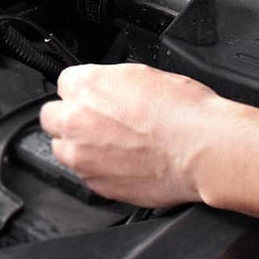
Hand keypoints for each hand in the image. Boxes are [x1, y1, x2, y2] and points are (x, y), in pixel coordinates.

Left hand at [39, 63, 223, 207]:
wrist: (205, 150)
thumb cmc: (184, 112)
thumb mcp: (141, 75)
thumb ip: (108, 83)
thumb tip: (102, 90)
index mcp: (84, 86)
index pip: (64, 85)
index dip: (83, 93)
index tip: (95, 100)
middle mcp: (74, 119)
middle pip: (53, 117)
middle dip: (71, 119)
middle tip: (98, 123)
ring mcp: (81, 155)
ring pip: (63, 149)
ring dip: (80, 146)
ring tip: (113, 146)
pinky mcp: (95, 183)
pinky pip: (85, 174)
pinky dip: (99, 170)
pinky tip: (125, 163)